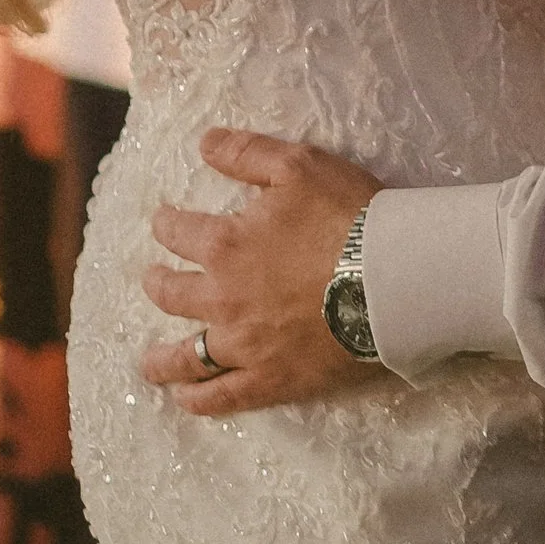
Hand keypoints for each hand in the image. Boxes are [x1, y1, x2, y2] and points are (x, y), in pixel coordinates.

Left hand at [140, 129, 385, 416]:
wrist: (394, 278)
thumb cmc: (348, 216)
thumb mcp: (298, 165)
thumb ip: (246, 153)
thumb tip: (204, 143)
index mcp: (225, 245)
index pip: (178, 232)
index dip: (167, 224)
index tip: (163, 221)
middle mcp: (223, 298)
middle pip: (173, 294)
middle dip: (157, 283)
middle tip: (153, 279)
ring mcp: (245, 346)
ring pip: (188, 357)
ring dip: (162, 358)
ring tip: (149, 361)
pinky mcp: (272, 380)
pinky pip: (223, 398)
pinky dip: (198, 400)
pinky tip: (185, 400)